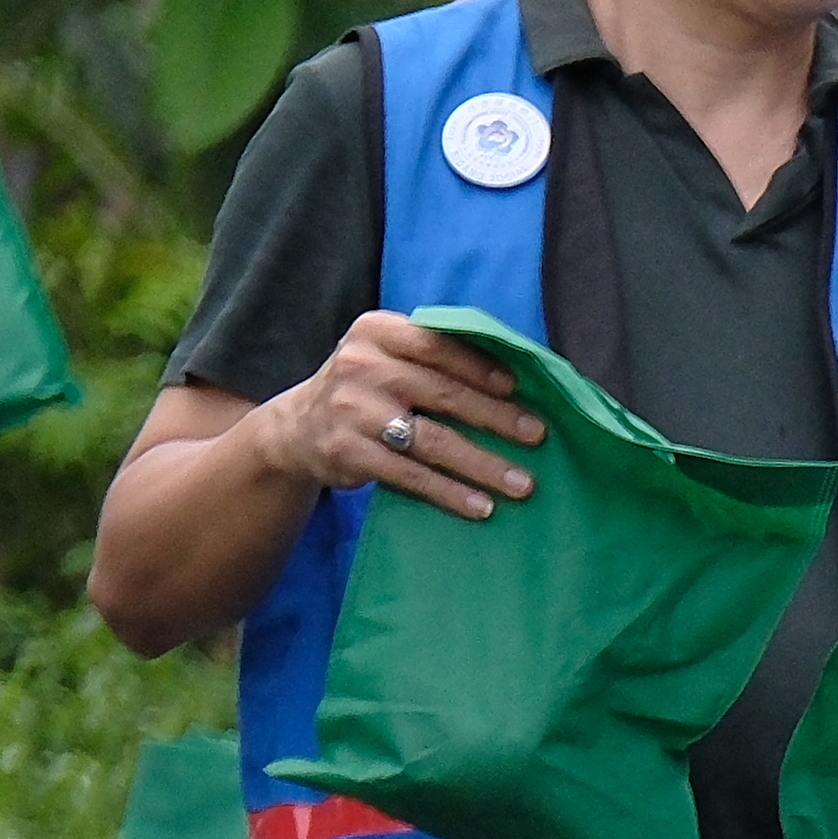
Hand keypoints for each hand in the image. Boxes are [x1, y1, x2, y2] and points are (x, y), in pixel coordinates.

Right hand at [257, 314, 540, 516]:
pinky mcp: (349, 452)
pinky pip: (410, 475)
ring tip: (522, 484)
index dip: (480, 367)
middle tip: (538, 436)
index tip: (519, 388)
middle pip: (443, 394)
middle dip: (497, 418)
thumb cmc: (369, 388)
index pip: (436, 344)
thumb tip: (520, 377)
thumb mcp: (389, 355)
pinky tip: (481, 507)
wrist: (299, 428)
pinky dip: (449, 493)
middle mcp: (361, 366)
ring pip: (432, 440)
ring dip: (483, 465)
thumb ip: (435, 354)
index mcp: (376, 332)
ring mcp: (352, 411)